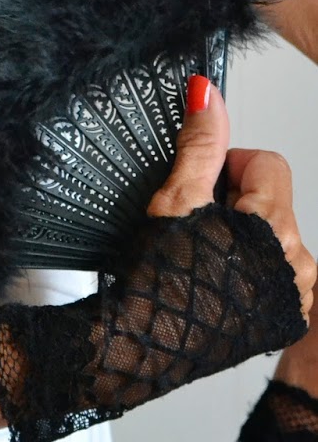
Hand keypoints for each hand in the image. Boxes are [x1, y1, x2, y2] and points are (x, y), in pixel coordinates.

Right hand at [147, 76, 315, 321]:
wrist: (144, 347)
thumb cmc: (158, 282)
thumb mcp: (176, 199)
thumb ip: (200, 143)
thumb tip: (208, 93)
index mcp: (277, 228)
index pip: (266, 162)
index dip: (226, 167)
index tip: (200, 188)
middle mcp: (298, 264)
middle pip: (270, 202)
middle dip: (233, 205)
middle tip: (194, 227)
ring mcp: (293, 296)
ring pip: (270, 239)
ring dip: (239, 239)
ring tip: (200, 256)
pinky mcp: (282, 320)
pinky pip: (271, 275)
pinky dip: (245, 272)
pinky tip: (212, 281)